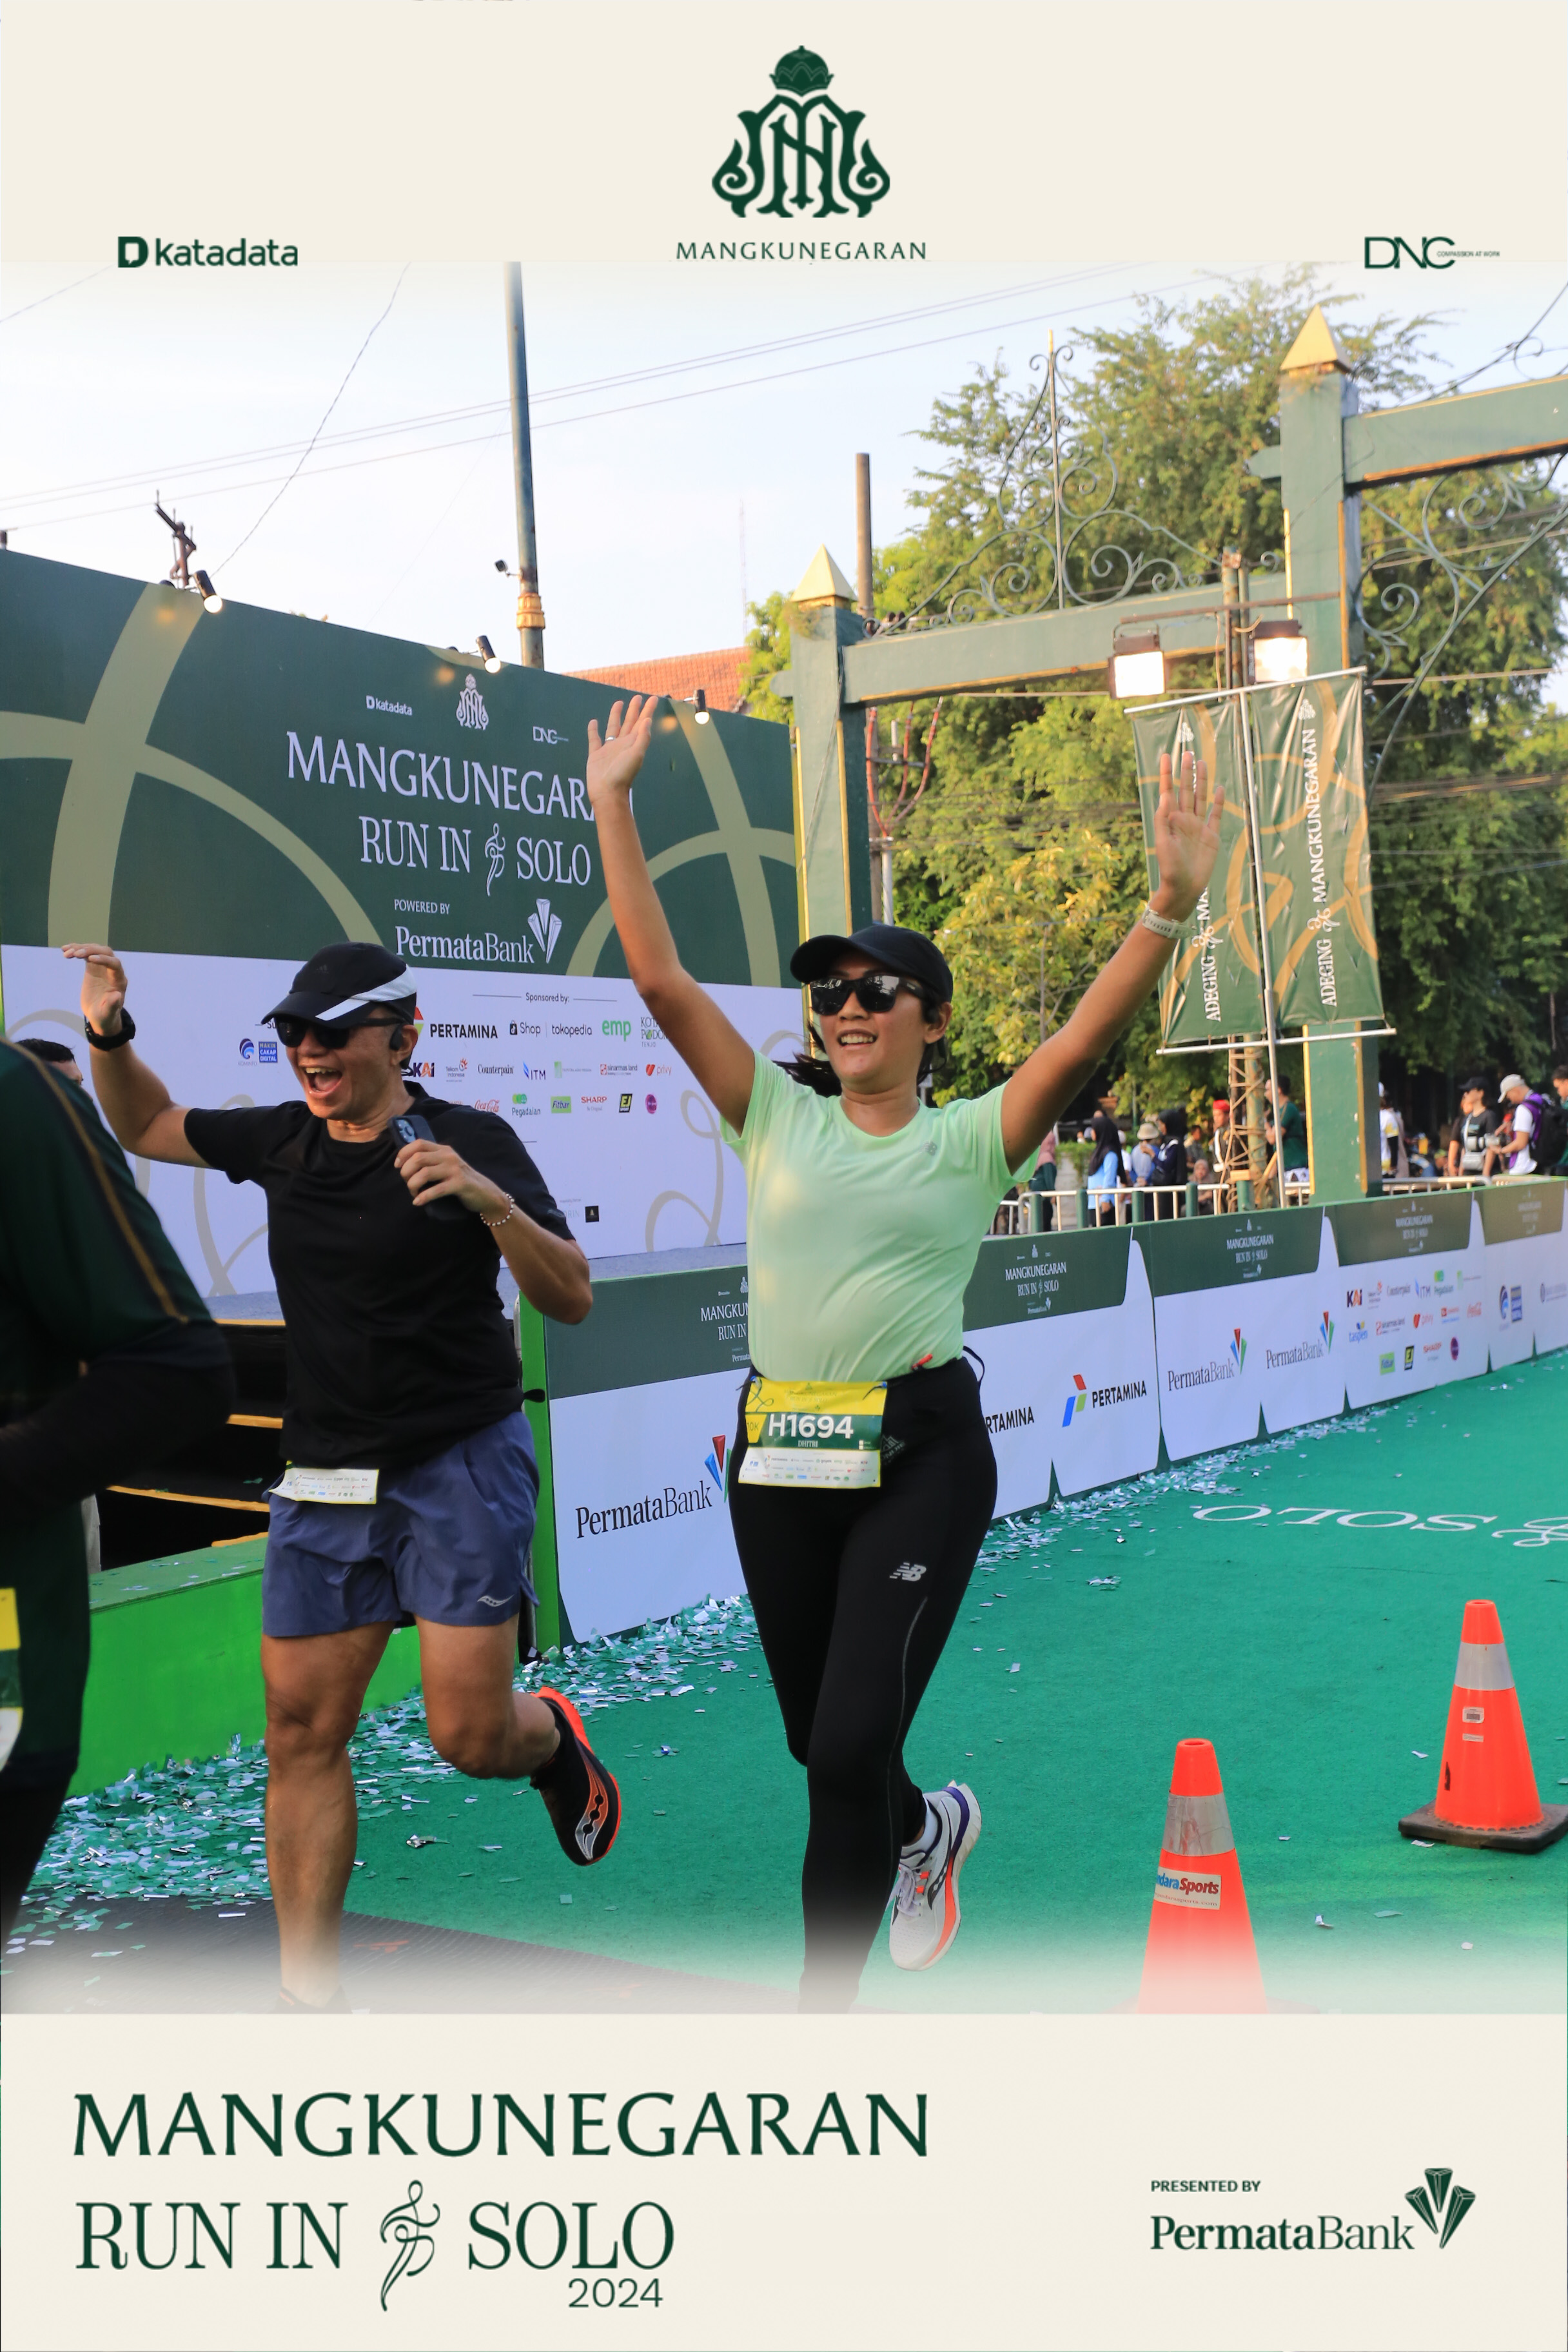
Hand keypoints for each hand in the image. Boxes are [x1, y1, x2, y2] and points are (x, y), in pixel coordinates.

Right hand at [62, 942, 127, 1034]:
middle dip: (91, 950)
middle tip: (75, 954)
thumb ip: (112, 1005)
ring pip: (94, 950)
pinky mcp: (93, 967)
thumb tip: (117, 995)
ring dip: (81, 948)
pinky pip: (85, 954)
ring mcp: (102, 967)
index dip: (104, 959)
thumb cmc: (105, 1015)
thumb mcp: (107, 1013)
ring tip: (66, 953)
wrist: (99, 1015)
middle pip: (105, 952)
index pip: (115, 964)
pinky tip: (65, 950)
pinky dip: (75, 950)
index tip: (90, 959)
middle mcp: (112, 971)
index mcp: (119, 981)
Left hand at [393, 1138, 504, 1218]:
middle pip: (418, 1158)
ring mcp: (455, 1169)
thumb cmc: (461, 1181)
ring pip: (424, 1173)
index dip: (403, 1154)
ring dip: (413, 1185)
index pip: (418, 1144)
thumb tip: (407, 1165)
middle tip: (407, 1183)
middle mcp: (448, 1156)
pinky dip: (424, 1197)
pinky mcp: (460, 1184)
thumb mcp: (447, 1166)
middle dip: (406, 1172)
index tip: (397, 1166)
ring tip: (414, 1194)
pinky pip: (436, 1190)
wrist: (485, 1193)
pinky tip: (418, 1202)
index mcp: (444, 1149)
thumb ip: (432, 1162)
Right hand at [585, 695, 658, 815]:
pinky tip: (594, 722)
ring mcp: (609, 749)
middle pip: (630, 722)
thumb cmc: (623, 775)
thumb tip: (647, 720)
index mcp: (634, 743)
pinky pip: (594, 739)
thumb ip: (642, 737)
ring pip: (613, 727)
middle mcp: (623, 744)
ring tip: (619, 703)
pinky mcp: (596, 755)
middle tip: (637, 697)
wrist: (607, 792)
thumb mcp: (636, 755)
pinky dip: (593, 730)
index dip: (648, 710)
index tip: (654, 698)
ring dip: (616, 715)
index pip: (642, 723)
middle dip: (634, 710)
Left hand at [1150, 750, 1223, 923]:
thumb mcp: (1163, 843)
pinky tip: (1218, 788)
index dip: (1166, 774)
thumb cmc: (1169, 868)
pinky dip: (1217, 802)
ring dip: (1201, 781)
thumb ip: (1164, 820)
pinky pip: (1215, 815)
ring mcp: (1198, 827)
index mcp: (1170, 820)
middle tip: (1187, 752)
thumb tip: (1166, 797)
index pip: (1168, 791)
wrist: (1184, 888)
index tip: (1166, 755)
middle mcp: (1184, 820)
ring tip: (1202, 763)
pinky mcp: (1211, 836)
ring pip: (1200, 798)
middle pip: (1186, 790)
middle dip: (1186, 772)